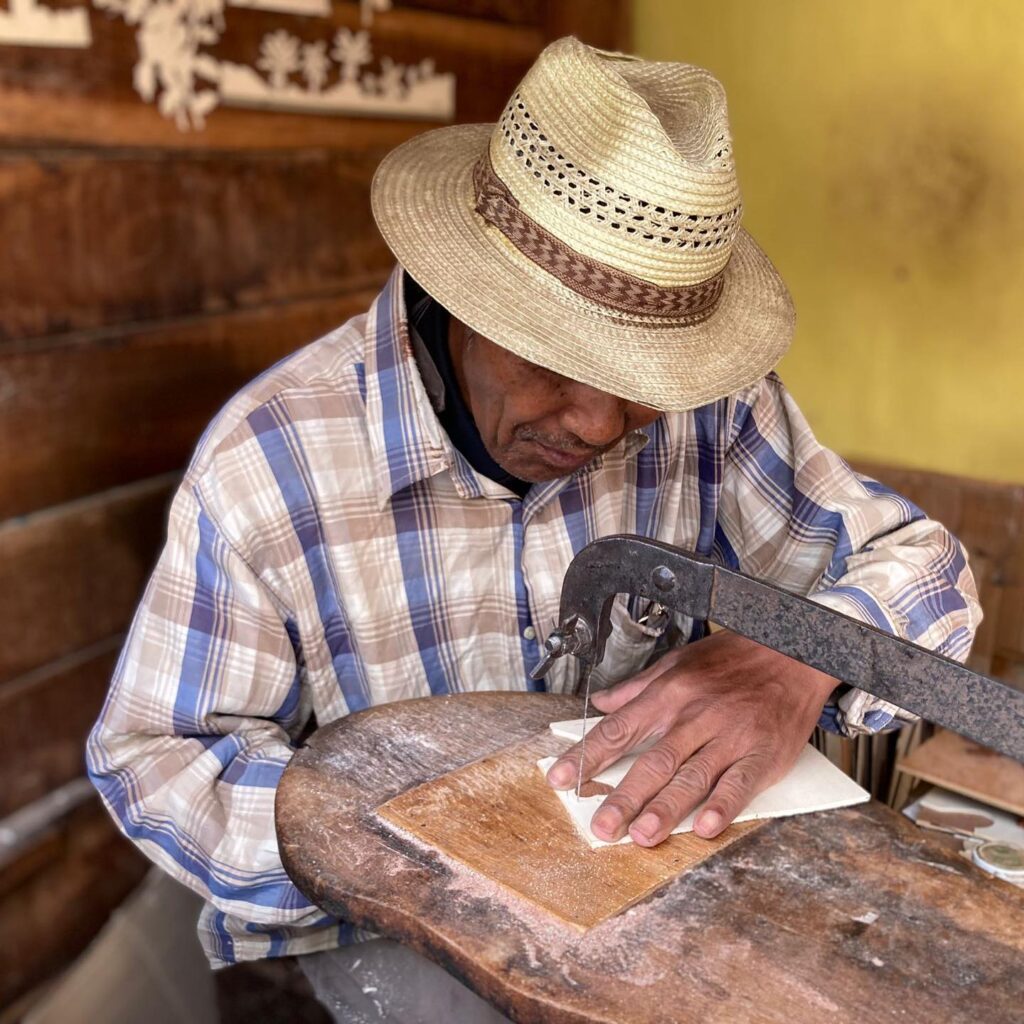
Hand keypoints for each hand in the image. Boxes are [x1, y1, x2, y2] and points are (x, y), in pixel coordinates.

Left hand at [545, 630, 835, 845]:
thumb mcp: (678, 662)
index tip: (561, 778)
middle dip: (623, 797)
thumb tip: (601, 702)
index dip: (588, 754)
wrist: (792, 650)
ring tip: (642, 835)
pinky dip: (722, 806)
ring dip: (665, 809)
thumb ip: (638, 687)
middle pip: (652, 761)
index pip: (619, 728)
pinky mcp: (762, 753)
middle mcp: (695, 716)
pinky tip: (705, 827)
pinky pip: (739, 783)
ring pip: (691, 777)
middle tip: (600, 827)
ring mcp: (729, 735)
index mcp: (669, 694)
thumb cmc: (733, 657)